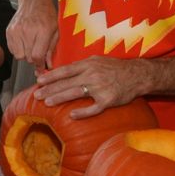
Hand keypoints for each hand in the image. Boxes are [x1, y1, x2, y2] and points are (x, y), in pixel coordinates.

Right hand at [6, 0, 58, 70]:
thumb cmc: (46, 13)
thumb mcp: (55, 30)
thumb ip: (51, 49)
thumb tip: (48, 65)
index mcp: (42, 31)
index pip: (37, 56)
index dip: (40, 65)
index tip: (42, 67)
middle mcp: (28, 31)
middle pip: (28, 58)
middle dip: (34, 59)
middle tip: (38, 52)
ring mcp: (17, 31)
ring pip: (19, 55)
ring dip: (25, 54)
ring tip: (30, 45)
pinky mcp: (9, 31)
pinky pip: (12, 49)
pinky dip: (18, 49)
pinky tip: (24, 42)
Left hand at [33, 56, 150, 118]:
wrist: (138, 74)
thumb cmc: (114, 68)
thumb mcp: (96, 60)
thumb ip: (80, 66)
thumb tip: (61, 71)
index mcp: (88, 64)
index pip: (65, 70)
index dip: (51, 76)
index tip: (39, 81)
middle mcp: (92, 75)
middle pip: (67, 82)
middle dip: (50, 89)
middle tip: (36, 95)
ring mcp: (100, 88)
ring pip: (76, 93)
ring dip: (60, 98)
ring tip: (47, 102)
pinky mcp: (109, 100)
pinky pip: (93, 108)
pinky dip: (82, 112)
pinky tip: (71, 115)